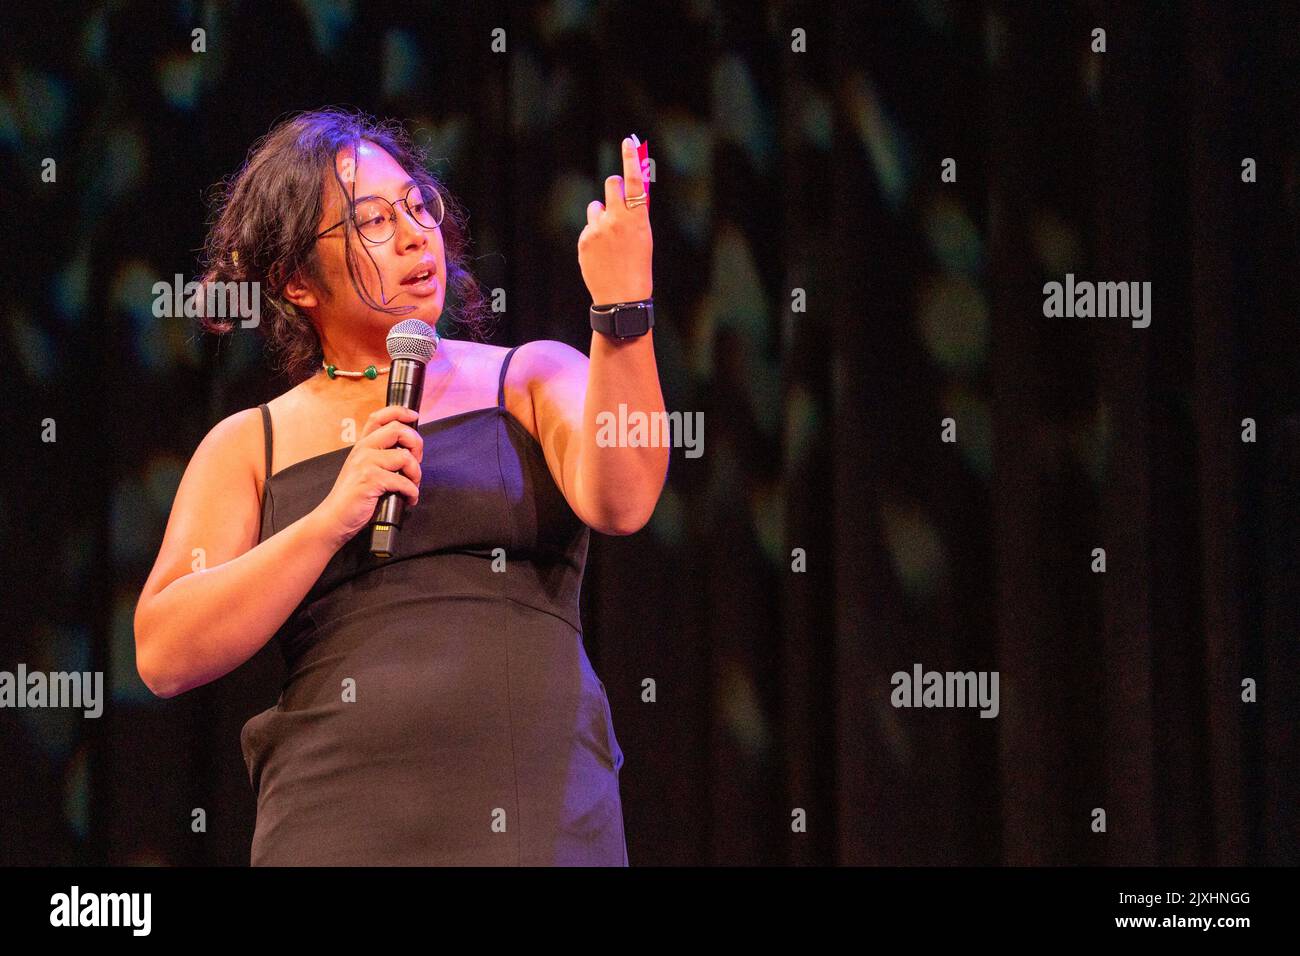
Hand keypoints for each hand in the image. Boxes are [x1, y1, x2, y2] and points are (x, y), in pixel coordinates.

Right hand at [313, 405, 423, 547]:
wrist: (334, 518)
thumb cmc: (353, 498)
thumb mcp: (364, 470)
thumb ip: (381, 458)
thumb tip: (408, 453)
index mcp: (362, 445)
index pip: (379, 416)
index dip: (400, 412)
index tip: (414, 416)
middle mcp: (363, 449)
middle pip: (398, 430)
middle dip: (416, 443)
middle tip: (417, 461)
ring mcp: (365, 463)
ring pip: (405, 457)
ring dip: (416, 473)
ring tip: (413, 485)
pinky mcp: (370, 480)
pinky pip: (402, 481)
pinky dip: (412, 491)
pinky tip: (409, 498)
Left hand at [578, 136, 653, 304]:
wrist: (622, 297)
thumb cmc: (638, 266)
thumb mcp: (644, 237)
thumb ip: (636, 213)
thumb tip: (630, 191)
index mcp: (637, 218)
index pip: (634, 180)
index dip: (631, 158)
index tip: (628, 142)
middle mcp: (615, 219)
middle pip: (610, 184)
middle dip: (614, 187)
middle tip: (618, 195)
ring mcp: (597, 229)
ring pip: (596, 207)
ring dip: (601, 214)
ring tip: (609, 237)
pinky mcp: (584, 240)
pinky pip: (589, 227)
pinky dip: (594, 235)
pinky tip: (602, 253)